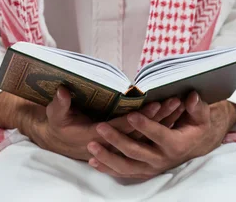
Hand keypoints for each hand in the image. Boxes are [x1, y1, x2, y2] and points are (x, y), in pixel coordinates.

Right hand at [24, 87, 181, 160]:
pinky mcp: (123, 141)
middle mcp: (111, 143)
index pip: (122, 127)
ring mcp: (119, 144)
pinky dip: (160, 125)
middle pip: (141, 131)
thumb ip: (60, 104)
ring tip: (179, 103)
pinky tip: (174, 113)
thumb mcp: (55, 115)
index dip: (139, 117)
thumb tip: (63, 90)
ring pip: (146, 135)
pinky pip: (146, 135)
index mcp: (96, 136)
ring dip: (163, 120)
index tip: (155, 104)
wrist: (61, 140)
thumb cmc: (59, 126)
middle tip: (175, 101)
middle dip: (159, 117)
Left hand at [88, 92, 235, 178]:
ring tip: (91, 146)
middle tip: (100, 127)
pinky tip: (92, 161)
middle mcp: (162, 159)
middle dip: (117, 140)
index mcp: (176, 144)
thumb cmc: (195, 126)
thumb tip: (190, 97)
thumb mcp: (201, 116)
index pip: (159, 135)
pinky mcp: (142, 171)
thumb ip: (197, 106)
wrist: (194, 145)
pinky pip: (123, 173)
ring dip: (107, 157)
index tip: (131, 115)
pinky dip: (107, 168)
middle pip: (136, 152)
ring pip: (126, 166)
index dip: (146, 126)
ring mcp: (151, 167)